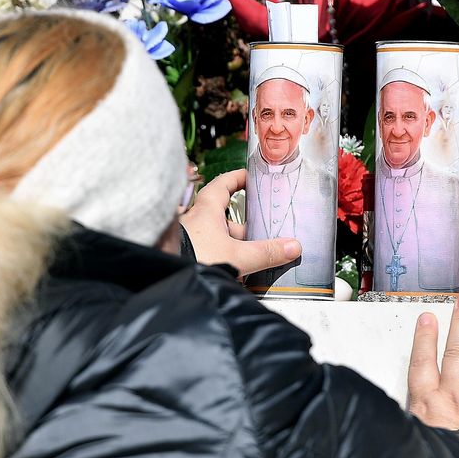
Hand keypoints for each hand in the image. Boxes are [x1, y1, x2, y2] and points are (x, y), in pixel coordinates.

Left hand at [180, 169, 301, 276]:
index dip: (238, 178)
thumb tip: (293, 247)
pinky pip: (207, 253)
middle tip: (265, 236)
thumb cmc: (194, 260)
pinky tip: (233, 274)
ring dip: (233, 248)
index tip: (251, 177)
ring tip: (252, 262)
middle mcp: (194, 221)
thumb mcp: (236, 257)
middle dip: (245, 228)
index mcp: (206, 210)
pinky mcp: (183, 255)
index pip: (223, 183)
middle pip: (225, 217)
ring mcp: (187, 239)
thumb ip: (265, 253)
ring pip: (217, 238)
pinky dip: (221, 260)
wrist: (165, 280)